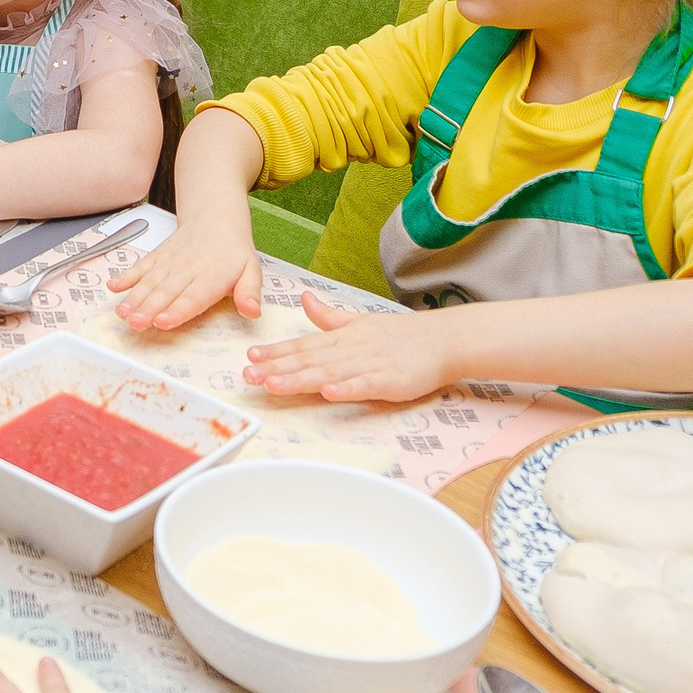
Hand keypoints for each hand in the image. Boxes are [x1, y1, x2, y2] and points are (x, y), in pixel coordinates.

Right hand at [105, 212, 263, 330]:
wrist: (215, 218)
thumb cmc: (233, 252)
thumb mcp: (252, 270)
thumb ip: (250, 292)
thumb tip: (253, 312)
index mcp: (212, 276)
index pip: (193, 297)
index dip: (177, 311)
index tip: (163, 322)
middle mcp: (187, 270)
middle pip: (166, 292)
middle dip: (148, 309)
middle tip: (136, 323)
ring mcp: (169, 262)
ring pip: (149, 282)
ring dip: (134, 298)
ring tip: (122, 313)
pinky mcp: (157, 257)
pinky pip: (140, 267)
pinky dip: (125, 277)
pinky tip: (113, 287)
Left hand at [242, 292, 455, 402]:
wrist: (444, 338)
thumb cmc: (402, 334)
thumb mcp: (360, 321)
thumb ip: (329, 316)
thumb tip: (303, 299)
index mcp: (342, 337)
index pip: (303, 345)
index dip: (276, 351)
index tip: (250, 356)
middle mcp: (350, 349)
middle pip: (308, 360)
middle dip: (276, 367)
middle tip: (248, 374)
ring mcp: (369, 364)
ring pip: (328, 373)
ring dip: (299, 379)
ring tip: (273, 384)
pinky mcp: (390, 380)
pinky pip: (365, 385)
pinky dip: (347, 389)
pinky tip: (328, 394)